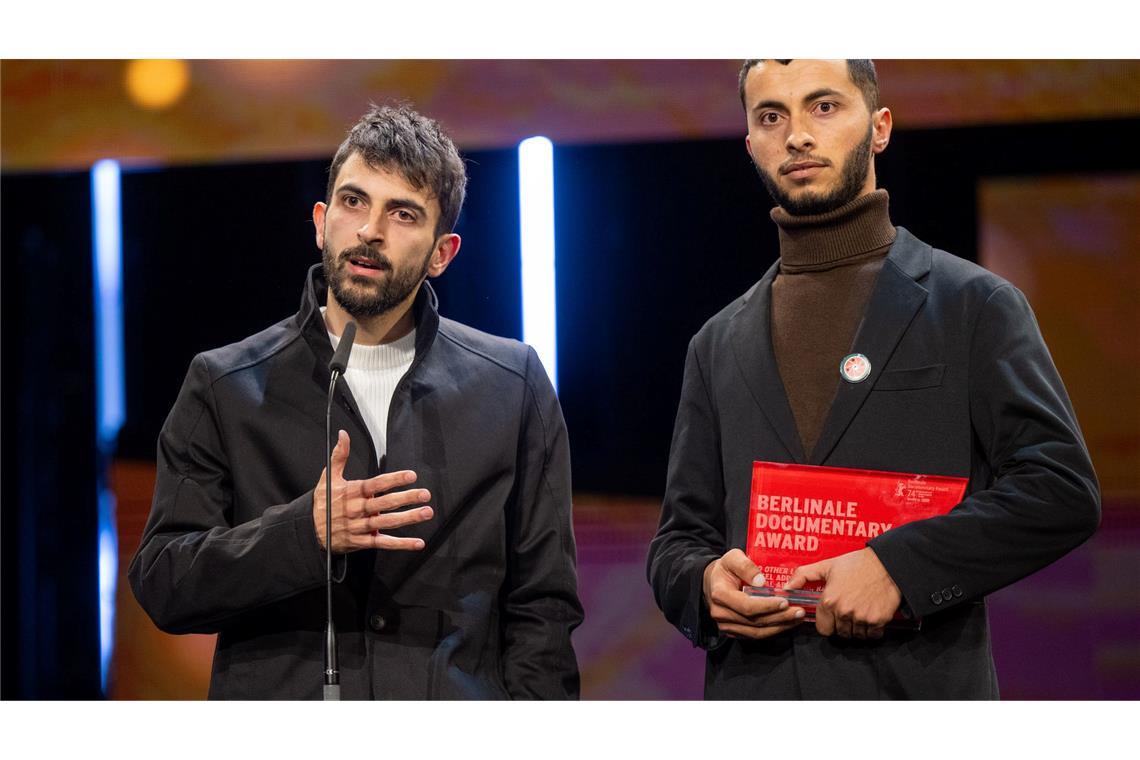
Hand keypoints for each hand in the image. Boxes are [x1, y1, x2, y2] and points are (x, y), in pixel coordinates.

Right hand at [313, 430, 433, 553]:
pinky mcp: (362, 541)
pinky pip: (383, 543)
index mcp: (352, 492)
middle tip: (425, 494)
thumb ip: (339, 455)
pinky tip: (417, 542)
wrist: (309, 530)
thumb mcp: (328, 477)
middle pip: (385, 503)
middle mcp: (358, 509)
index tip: (411, 475)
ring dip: (408, 518)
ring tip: (426, 512)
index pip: (376, 484)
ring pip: (387, 522)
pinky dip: (401, 544)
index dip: (394, 479)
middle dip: (406, 498)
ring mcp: (361, 526)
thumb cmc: (323, 503)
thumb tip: (343, 435)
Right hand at [702, 548, 805, 639]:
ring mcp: (726, 625)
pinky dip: (773, 630)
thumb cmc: (726, 569)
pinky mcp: (733, 632)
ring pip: (757, 632)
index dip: (767, 606)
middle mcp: (721, 613)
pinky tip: (787, 623)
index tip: (785, 602)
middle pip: (754, 621)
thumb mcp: (733, 558)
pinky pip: (755, 635)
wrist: (713, 582)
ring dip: (780, 626)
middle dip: (779, 617)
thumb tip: (761, 581)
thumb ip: (746, 566)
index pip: (746, 606)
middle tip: (799, 611)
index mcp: (720, 594)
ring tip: (797, 618)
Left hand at [784, 548, 900, 639]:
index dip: (827, 623)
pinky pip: (872, 635)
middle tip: (847, 612)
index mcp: (829, 600)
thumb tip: (786, 587)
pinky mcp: (878, 620)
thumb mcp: (826, 566)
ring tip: (859, 612)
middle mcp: (844, 612)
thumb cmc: (856, 563)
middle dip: (841, 625)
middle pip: (839, 633)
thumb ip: (803, 575)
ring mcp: (861, 618)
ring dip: (856, 628)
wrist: (886, 563)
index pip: (822, 629)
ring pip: (855, 636)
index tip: (831, 616)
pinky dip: (871, 629)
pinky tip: (870, 615)